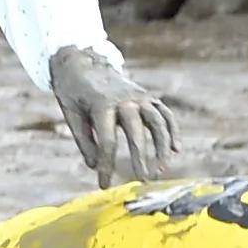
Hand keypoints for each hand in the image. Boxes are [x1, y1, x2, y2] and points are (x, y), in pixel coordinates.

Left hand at [48, 43, 176, 184]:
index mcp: (101, 105)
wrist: (84, 62)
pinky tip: (176, 150)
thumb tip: (96, 166)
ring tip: (162, 169)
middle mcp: (124, 100)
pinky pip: (164, 113)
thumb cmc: (74, 92)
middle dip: (141, 157)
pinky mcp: (147, 96)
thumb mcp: (71, 115)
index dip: (107, 165)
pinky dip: (172, 130)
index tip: (104, 185)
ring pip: (157, 121)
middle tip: (143, 179)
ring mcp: (139, 96)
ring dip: (162, 145)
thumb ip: (84, 140)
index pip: (107, 142)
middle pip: (136, 131)